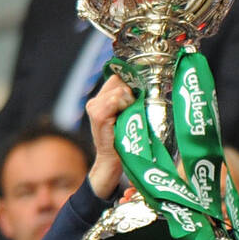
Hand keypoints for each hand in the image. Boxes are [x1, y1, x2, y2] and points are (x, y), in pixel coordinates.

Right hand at [85, 74, 134, 198]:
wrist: (113, 161)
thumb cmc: (123, 140)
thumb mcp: (126, 117)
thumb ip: (129, 101)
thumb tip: (144, 85)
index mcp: (101, 99)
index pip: (117, 78)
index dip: (130, 85)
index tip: (135, 101)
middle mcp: (94, 101)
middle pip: (119, 82)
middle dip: (131, 94)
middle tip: (131, 113)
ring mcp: (94, 107)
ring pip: (119, 91)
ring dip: (129, 103)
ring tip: (127, 119)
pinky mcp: (97, 115)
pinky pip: (114, 100)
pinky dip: (123, 107)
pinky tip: (122, 119)